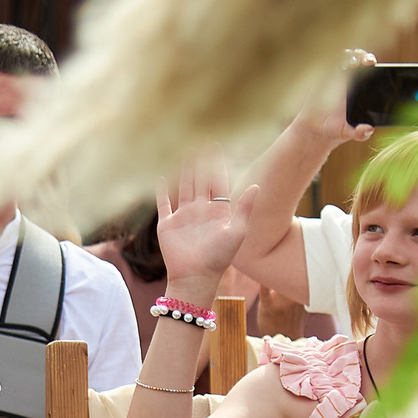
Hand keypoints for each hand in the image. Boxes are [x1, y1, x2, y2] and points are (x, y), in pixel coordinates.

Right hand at [153, 158, 258, 290]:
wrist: (195, 277)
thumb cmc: (219, 258)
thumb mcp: (237, 232)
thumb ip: (245, 209)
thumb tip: (257, 185)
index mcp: (218, 212)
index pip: (217, 182)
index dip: (217, 164)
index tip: (217, 145)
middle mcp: (200, 211)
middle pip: (199, 181)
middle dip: (199, 162)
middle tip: (198, 140)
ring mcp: (183, 217)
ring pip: (183, 187)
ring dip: (183, 170)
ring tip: (182, 152)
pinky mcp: (167, 225)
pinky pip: (163, 204)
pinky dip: (160, 191)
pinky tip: (160, 177)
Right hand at [298, 48, 380, 145]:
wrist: (313, 132)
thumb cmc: (334, 130)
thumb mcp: (347, 133)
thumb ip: (359, 133)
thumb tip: (369, 130)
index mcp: (358, 90)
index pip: (368, 70)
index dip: (370, 63)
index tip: (372, 64)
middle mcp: (347, 81)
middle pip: (358, 59)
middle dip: (362, 56)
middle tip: (366, 62)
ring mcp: (332, 78)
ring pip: (342, 58)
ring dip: (347, 55)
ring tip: (350, 62)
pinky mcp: (318, 79)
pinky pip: (323, 64)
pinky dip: (327, 59)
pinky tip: (330, 61)